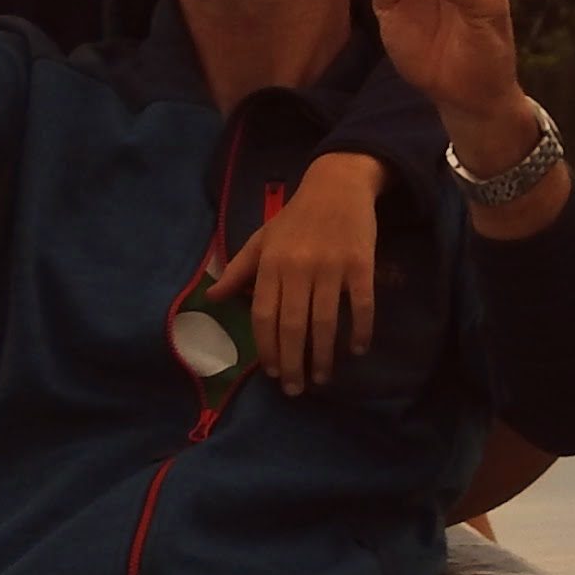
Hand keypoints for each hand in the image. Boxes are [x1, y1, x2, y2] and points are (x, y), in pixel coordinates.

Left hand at [208, 152, 382, 393]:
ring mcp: (331, 266)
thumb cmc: (296, 217)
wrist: (337, 184)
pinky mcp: (361, 264)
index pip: (264, 315)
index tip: (272, 373)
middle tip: (295, 390)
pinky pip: (363, 305)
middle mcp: (299, 267)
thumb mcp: (262, 239)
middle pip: (294, 326)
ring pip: (326, 321)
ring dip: (323, 356)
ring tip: (321, 378)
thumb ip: (238, 270)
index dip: (267, 348)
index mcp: (272, 263)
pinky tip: (356, 349)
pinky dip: (361, 330)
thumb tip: (212, 298)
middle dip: (293, 363)